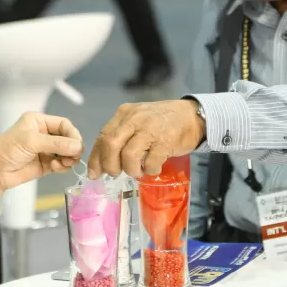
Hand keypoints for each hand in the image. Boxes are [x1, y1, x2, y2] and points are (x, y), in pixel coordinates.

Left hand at [0, 112, 82, 211]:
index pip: (64, 124)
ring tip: (64, 163)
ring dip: (69, 158)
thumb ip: (56, 143)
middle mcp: (45, 134)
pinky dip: (63, 166)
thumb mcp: (31, 141)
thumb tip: (79, 147)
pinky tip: (56, 167)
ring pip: (68, 152)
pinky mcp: (47, 164)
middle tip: (73, 157)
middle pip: (68, 138)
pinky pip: (63, 164)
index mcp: (39, 121)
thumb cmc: (9, 149)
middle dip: (72, 148)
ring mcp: (46, 150)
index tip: (77, 146)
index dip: (73, 134)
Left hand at [88, 100, 204, 177]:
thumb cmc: (161, 122)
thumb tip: (99, 166)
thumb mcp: (137, 122)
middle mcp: (135, 118)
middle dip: (110, 165)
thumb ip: (120, 138)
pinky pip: (150, 162)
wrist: (191, 115)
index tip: (94, 173)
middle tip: (116, 173)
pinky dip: (150, 170)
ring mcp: (151, 128)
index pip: (103, 136)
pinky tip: (153, 168)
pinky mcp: (166, 140)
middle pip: (111, 145)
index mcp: (124, 114)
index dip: (96, 158)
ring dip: (131, 169)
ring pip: (129, 155)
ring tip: (138, 171)